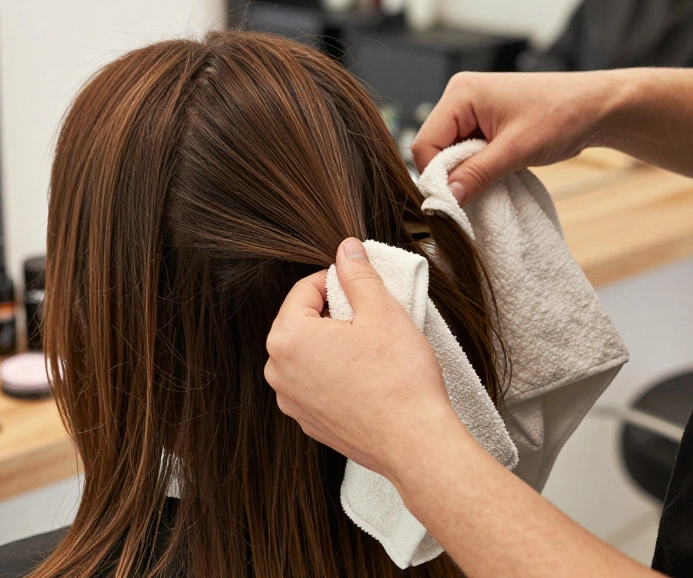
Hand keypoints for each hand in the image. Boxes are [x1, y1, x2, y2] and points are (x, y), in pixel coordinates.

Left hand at [263, 238, 459, 481]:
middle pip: (301, 322)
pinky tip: (366, 379)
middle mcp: (278, 371)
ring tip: (370, 352)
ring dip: (333, 345)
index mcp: (287, 338)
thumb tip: (346, 249)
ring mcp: (290, 401)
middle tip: (370, 320)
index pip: (304, 290)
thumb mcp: (381, 311)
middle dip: (332, 314)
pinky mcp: (308, 422)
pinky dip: (335, 374)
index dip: (336, 282)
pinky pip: (315, 384)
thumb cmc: (399, 378)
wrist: (415, 443)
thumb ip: (357, 274)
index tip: (362, 289)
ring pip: (308, 354)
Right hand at [412, 70, 627, 204]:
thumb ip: (477, 174)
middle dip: (452, 173)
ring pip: (449, 152)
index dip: (436, 175)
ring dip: (466, 171)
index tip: (455, 200)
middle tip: (477, 189)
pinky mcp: (483, 120)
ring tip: (494, 175)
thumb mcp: (517, 150)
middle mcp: (460, 97)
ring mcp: (471, 108)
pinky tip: (496, 171)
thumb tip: (446, 200)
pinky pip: (465, 150)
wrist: (599, 107)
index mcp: (461, 93)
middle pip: (434, 147)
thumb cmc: (563, 116)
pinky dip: (476, 166)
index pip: (425, 143)